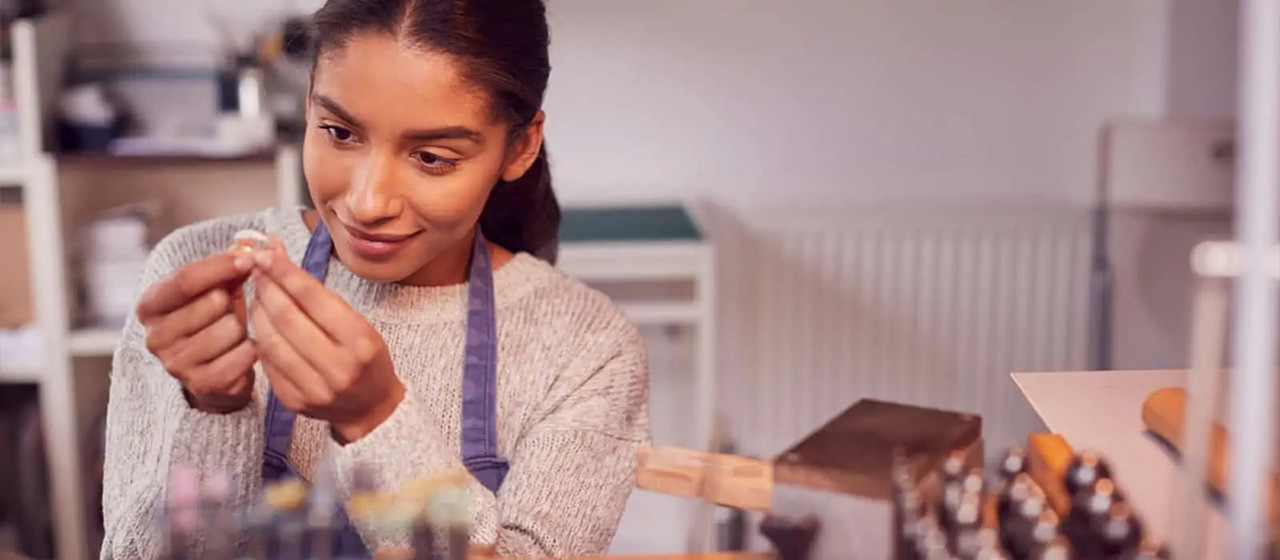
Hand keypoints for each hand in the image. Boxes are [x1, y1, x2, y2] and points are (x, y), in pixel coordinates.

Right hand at [137, 253, 256, 413]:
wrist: (214, 371)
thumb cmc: (213, 319)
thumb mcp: (216, 287)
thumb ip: (231, 263)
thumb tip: (254, 244)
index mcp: (151, 305)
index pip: (184, 279)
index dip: (220, 266)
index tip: (249, 258)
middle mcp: (155, 336)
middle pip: (212, 302)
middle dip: (233, 301)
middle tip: (231, 309)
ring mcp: (175, 363)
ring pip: (230, 329)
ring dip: (242, 327)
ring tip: (235, 332)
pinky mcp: (200, 385)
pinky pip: (241, 357)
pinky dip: (251, 350)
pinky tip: (244, 349)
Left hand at [246, 241, 404, 443]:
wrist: (371, 407)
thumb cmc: (366, 358)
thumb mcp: (358, 323)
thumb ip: (318, 296)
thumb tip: (279, 257)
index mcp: (360, 341)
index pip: (313, 298)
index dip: (285, 272)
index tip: (267, 254)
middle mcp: (338, 367)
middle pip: (287, 318)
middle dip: (267, 288)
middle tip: (256, 270)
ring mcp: (314, 388)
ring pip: (271, 341)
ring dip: (257, 312)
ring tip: (257, 295)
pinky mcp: (294, 402)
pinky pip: (267, 363)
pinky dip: (260, 338)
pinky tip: (261, 325)